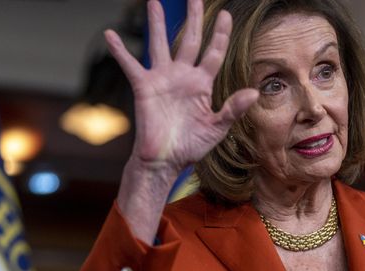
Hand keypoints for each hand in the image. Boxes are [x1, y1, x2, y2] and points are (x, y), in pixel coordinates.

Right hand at [105, 0, 258, 177]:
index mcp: (202, 84)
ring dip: (157, 24)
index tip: (225, 15)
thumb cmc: (191, 146)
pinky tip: (110, 35)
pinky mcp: (144, 88)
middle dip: (193, 18)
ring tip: (154, 2)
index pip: (213, 53)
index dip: (220, 34)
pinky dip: (120, 51)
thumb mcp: (217, 128)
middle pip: (189, 40)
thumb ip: (234, 108)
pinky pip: (130, 65)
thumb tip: (254, 92)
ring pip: (160, 44)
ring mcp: (163, 80)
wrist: (166, 161)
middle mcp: (183, 77)